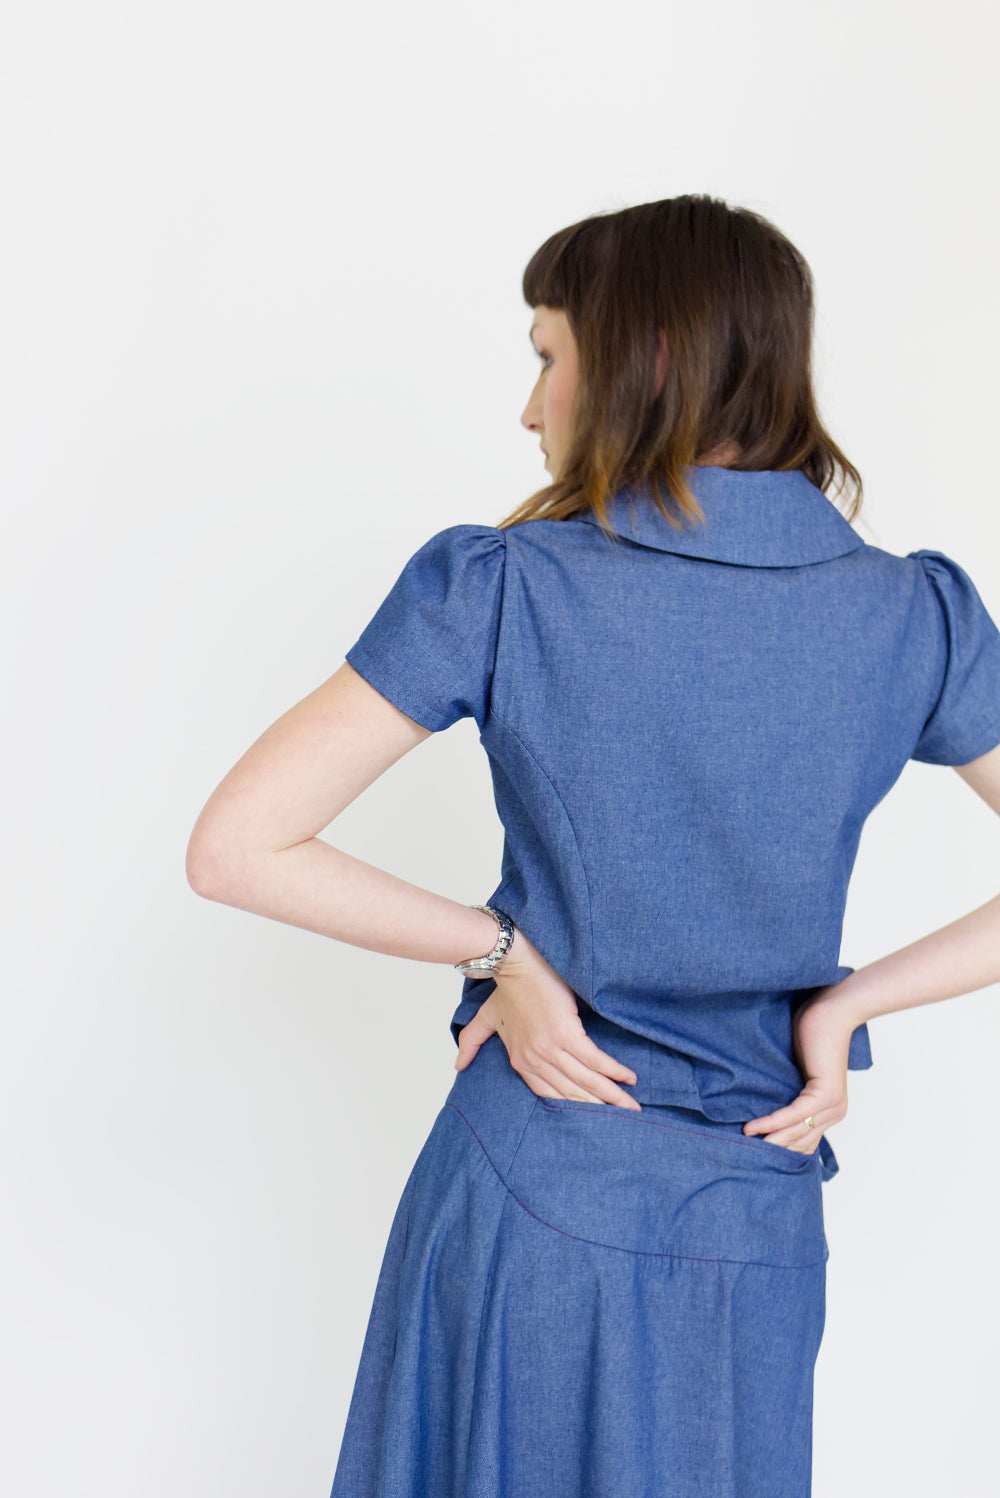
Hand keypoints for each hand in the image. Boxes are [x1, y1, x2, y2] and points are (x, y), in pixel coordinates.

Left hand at [453, 926, 641, 1109]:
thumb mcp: (486, 1019)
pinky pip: (594, 1060)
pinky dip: (613, 1071)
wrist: (516, 963)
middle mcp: (535, 1060)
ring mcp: (551, 1048)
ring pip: (586, 1080)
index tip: (593, 1116)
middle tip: (623, 1118)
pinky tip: (629, 1079)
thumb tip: (457, 1065)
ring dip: (612, 1095)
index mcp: (520, 1061)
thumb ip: (471, 1042)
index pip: (550, 1094)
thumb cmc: (506, 988)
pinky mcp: (566, 1033)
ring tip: (631, 1107)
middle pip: (572, 1093)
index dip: (573, 1107)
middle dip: (599, 1107)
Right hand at [741, 986, 857, 1153]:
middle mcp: (836, 1112)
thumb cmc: (812, 1034)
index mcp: (831, 1109)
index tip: (754, 1151)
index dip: (781, 1148)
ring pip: (796, 1131)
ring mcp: (833, 1105)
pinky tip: (752, 1127)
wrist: (831, 1012)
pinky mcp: (825, 1094)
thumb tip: (765, 1103)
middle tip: (742, 1154)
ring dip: (768, 1139)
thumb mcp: (800, 1070)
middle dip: (773, 1149)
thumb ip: (791, 1090)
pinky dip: (772, 1122)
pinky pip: (794, 1114)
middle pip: (799, 1142)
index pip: (805, 1141)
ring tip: (742, 1143)